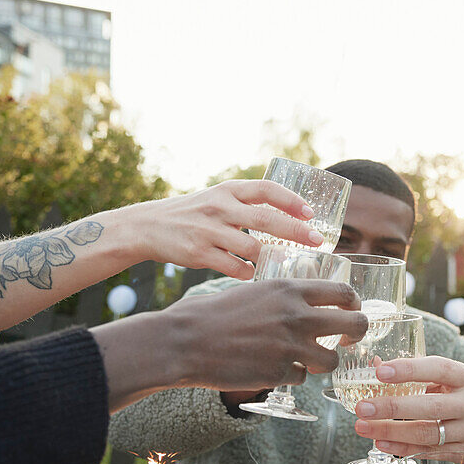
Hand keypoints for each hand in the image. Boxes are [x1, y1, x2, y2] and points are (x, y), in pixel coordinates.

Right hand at [93, 278, 367, 409]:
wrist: (183, 341)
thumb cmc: (209, 314)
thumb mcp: (251, 290)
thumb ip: (281, 296)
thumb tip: (302, 301)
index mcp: (289, 289)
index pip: (344, 292)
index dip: (354, 304)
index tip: (351, 312)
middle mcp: (296, 315)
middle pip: (354, 324)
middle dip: (356, 335)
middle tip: (347, 341)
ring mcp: (289, 346)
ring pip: (332, 360)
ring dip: (323, 362)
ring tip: (307, 361)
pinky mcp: (278, 373)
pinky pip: (302, 378)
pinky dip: (292, 376)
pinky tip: (273, 370)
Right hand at [97, 179, 327, 279]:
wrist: (147, 226)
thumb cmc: (192, 214)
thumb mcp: (218, 198)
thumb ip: (247, 204)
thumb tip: (291, 216)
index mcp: (228, 189)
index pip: (266, 189)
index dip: (291, 200)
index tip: (311, 213)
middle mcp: (219, 206)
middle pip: (266, 218)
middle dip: (295, 231)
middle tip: (316, 241)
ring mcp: (208, 230)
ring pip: (252, 247)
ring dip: (271, 258)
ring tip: (282, 263)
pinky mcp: (198, 253)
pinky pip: (234, 267)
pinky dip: (248, 273)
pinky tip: (252, 274)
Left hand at [351, 356, 463, 463]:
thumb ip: (426, 376)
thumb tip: (378, 368)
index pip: (439, 369)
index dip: (409, 369)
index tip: (380, 371)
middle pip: (429, 407)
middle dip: (391, 408)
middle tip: (362, 408)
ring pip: (426, 434)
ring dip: (392, 432)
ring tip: (364, 428)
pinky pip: (431, 453)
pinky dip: (405, 450)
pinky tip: (383, 445)